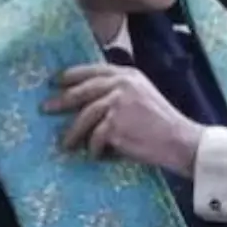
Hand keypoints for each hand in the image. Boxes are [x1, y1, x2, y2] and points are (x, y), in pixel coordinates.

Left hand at [44, 65, 204, 175]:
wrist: (180, 141)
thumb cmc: (162, 124)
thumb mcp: (143, 96)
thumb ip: (120, 92)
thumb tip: (87, 102)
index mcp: (128, 75)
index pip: (94, 70)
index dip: (72, 75)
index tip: (56, 81)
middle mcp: (121, 85)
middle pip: (82, 91)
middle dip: (62, 100)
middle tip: (46, 108)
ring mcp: (117, 103)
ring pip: (84, 116)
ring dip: (73, 133)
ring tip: (66, 144)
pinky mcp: (115, 124)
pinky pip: (94, 138)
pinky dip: (94, 149)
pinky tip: (96, 156)